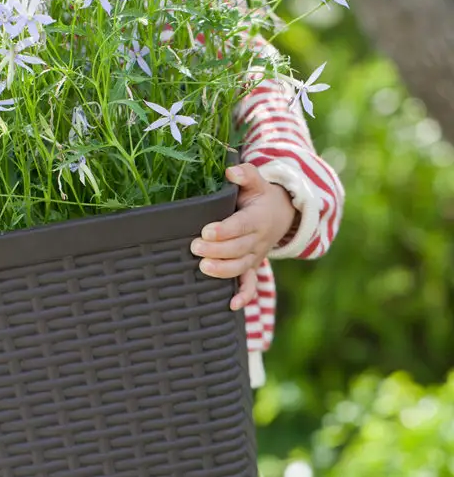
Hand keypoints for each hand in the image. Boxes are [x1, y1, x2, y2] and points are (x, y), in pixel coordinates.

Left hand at [190, 163, 297, 310]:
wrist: (281, 214)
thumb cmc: (259, 196)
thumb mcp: (257, 182)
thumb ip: (246, 174)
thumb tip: (231, 171)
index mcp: (258, 218)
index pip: (241, 226)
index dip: (225, 230)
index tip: (206, 231)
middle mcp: (258, 240)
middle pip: (239, 248)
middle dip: (217, 250)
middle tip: (195, 247)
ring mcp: (256, 256)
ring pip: (242, 267)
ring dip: (223, 270)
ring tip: (203, 268)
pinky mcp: (253, 266)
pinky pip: (252, 284)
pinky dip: (245, 295)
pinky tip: (232, 305)